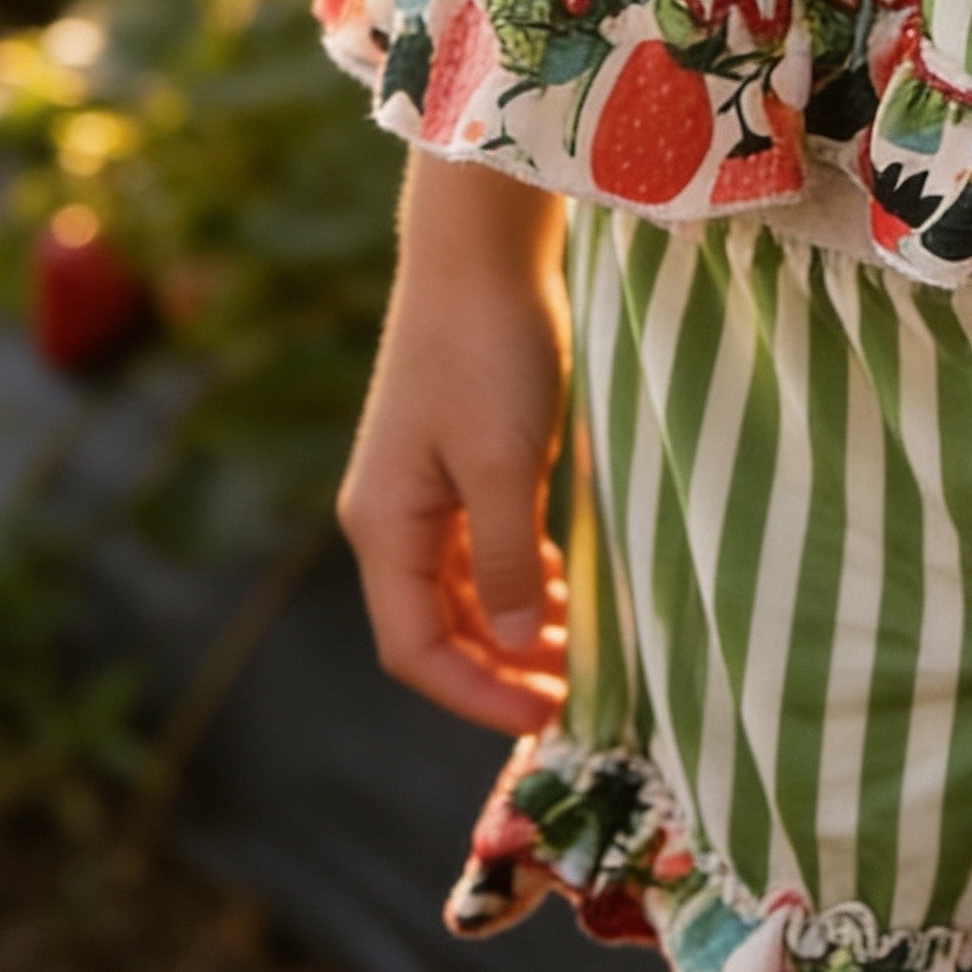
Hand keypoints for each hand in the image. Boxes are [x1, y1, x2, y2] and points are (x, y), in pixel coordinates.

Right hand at [339, 158, 573, 736]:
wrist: (480, 250)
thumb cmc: (487, 349)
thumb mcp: (504, 461)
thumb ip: (506, 560)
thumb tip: (514, 648)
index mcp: (384, 526)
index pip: (415, 648)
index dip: (476, 695)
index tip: (546, 720)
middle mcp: (392, 519)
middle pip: (438, 628)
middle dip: (502, 670)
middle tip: (580, 697)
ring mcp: (422, 493)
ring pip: (466, 593)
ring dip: (518, 631)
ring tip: (588, 654)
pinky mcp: (457, 466)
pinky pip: (483, 551)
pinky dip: (523, 583)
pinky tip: (570, 596)